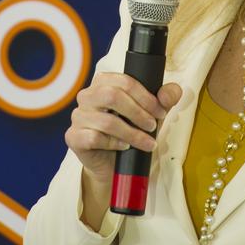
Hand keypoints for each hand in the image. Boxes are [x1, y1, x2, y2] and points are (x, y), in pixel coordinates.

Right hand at [65, 72, 182, 180]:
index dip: (145, 96)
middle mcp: (86, 96)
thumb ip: (164, 99)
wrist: (112, 164)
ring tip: (147, 143)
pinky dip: (114, 143)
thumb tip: (171, 92)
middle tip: (153, 127)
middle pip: (112, 96)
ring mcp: (78, 116)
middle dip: (138, 113)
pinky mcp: (73, 137)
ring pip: (106, 121)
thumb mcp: (151, 114)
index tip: (160, 112)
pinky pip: (93, 137)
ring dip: (132, 133)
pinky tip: (124, 147)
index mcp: (103, 83)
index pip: (124, 81)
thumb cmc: (130, 132)